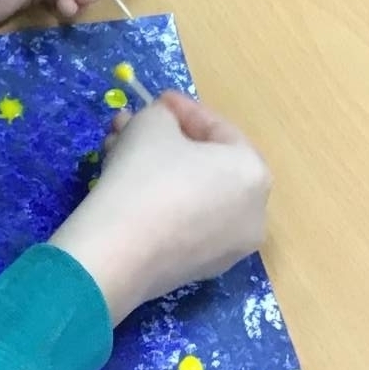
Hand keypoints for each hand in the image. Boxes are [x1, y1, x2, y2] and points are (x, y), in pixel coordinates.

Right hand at [54, 92, 270, 324]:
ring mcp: (228, 247)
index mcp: (252, 173)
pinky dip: (161, 201)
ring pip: (192, 193)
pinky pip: (184, 222)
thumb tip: (163, 124)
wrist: (118, 252)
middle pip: (205, 164)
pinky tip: (125, 188)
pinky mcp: (198, 269)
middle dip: (165, 140)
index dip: (183, 110)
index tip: (155, 100)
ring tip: (116, 152)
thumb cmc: (144, 175)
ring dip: (157, 168)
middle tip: (131, 127)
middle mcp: (252, 213)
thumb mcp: (151, 123)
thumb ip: (164, 115)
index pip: (219, 129)